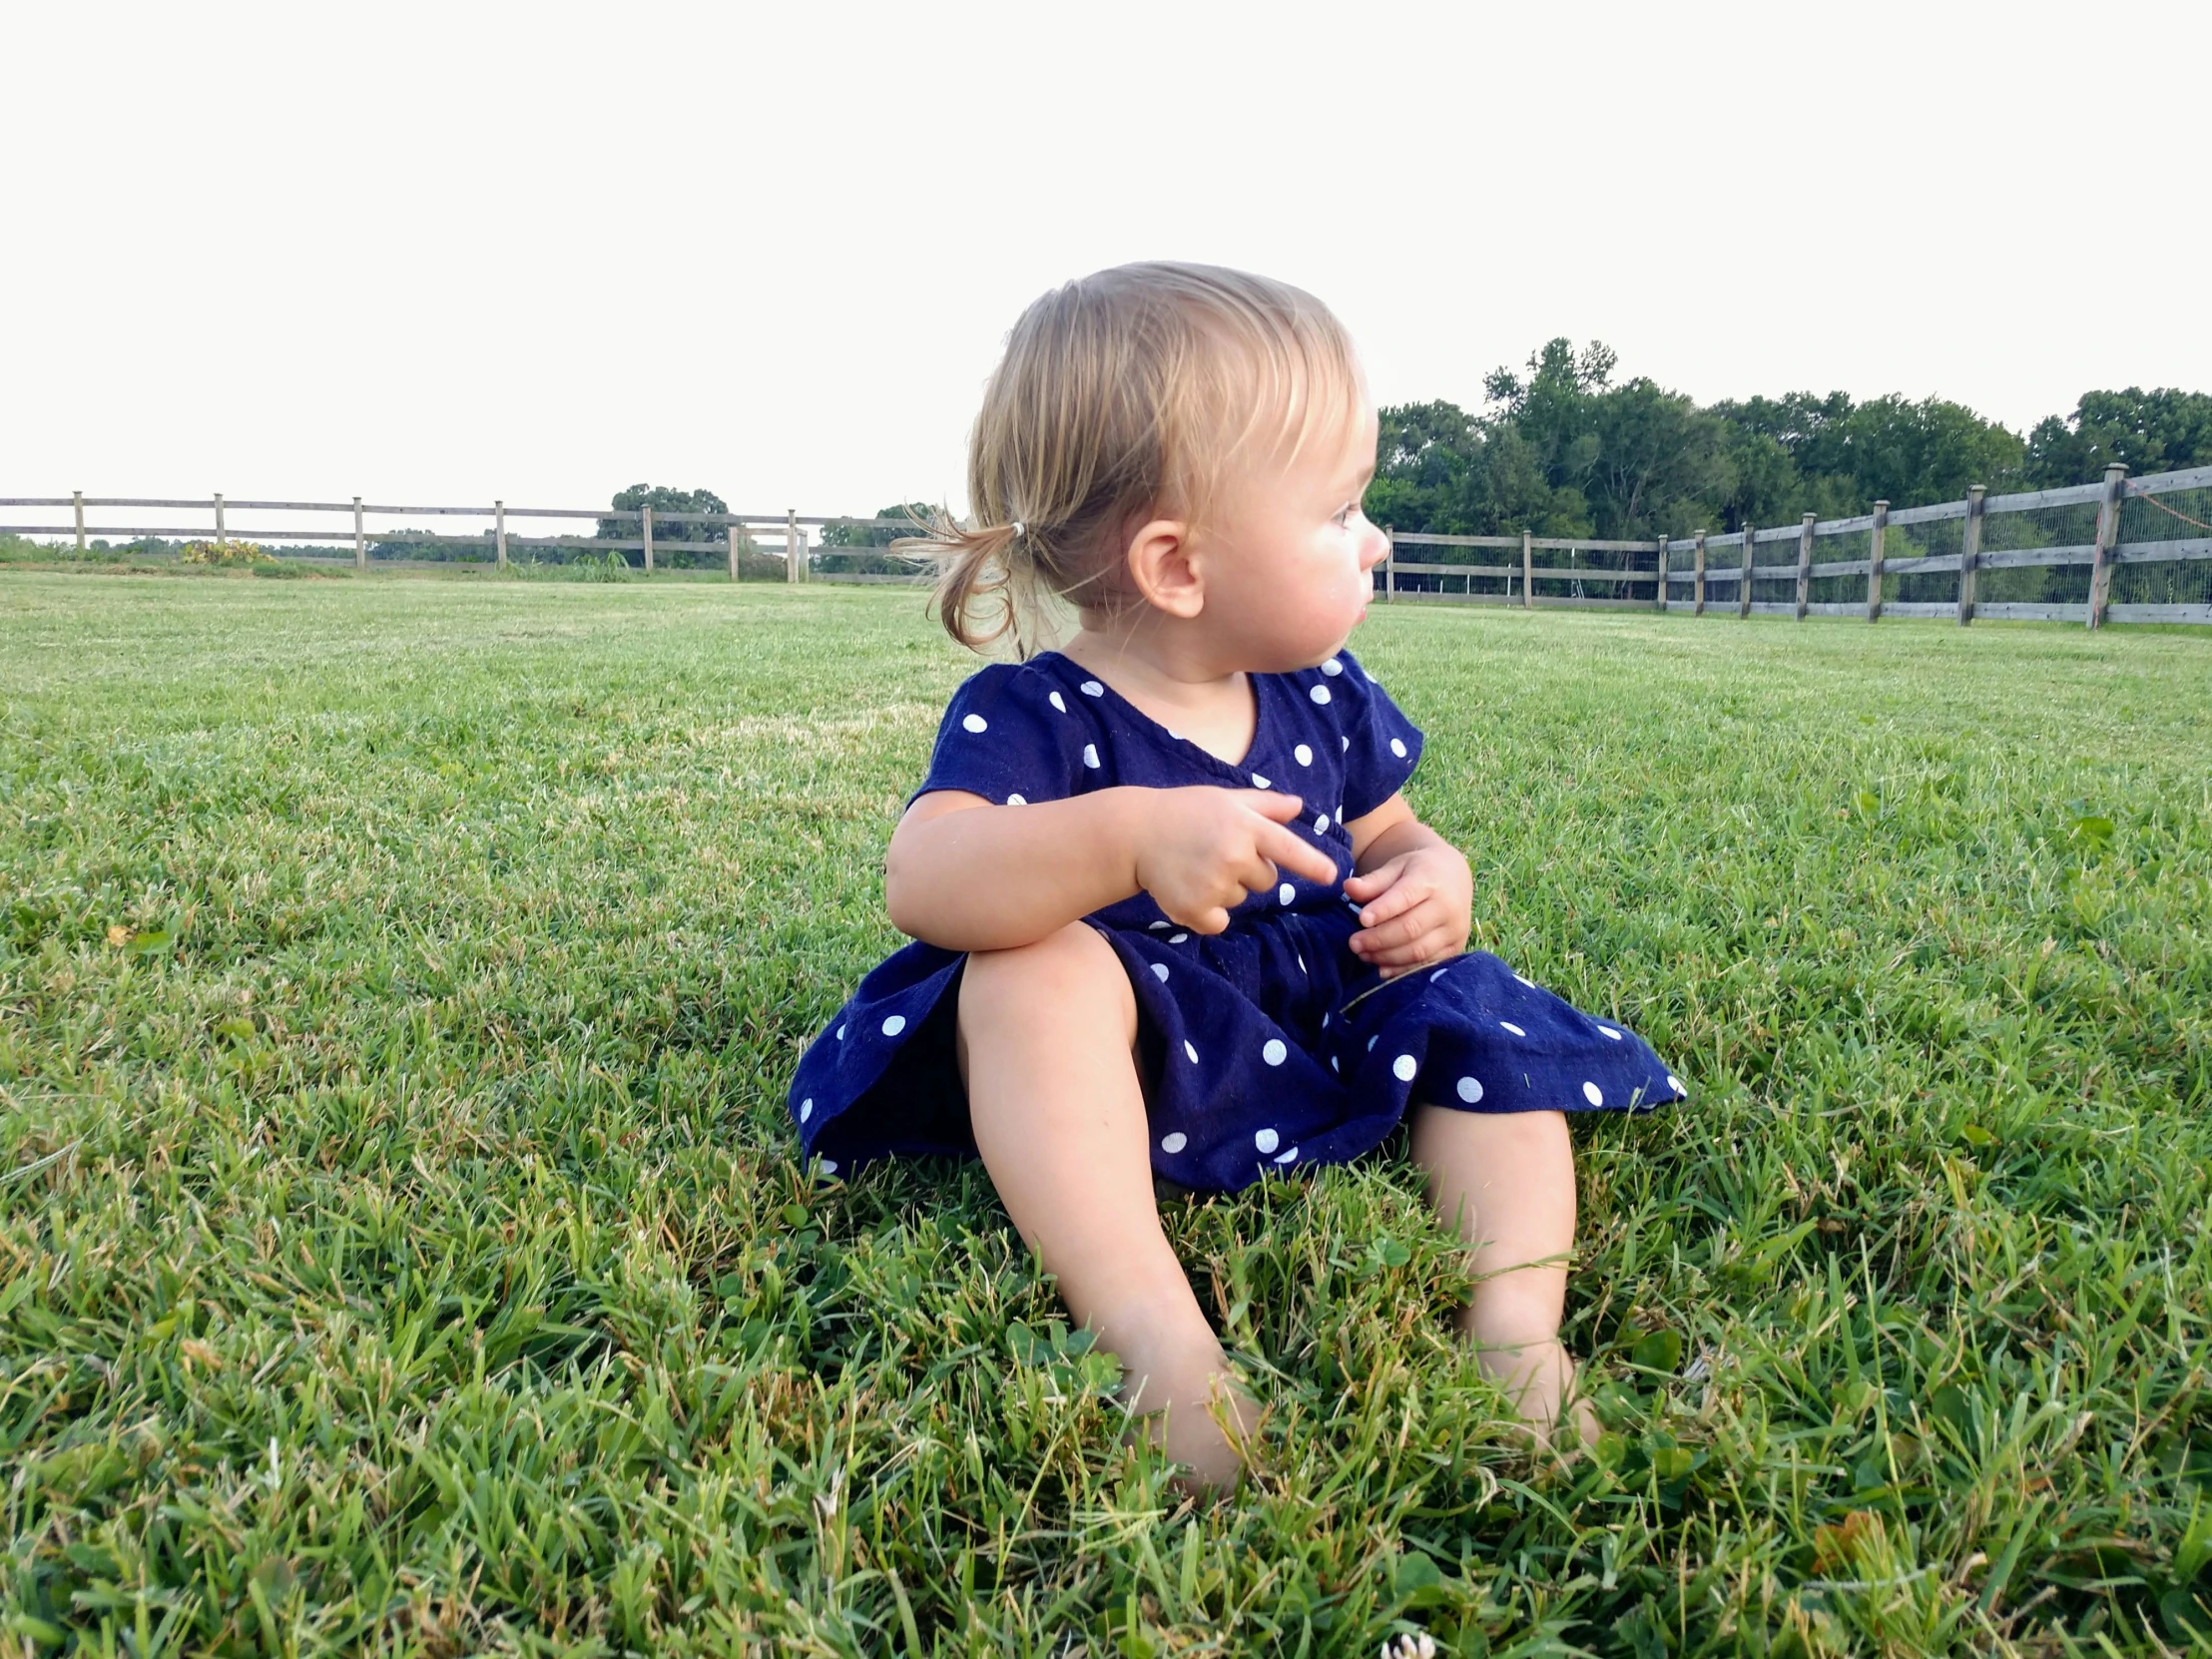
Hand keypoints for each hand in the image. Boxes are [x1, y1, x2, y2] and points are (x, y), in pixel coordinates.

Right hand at [1132, 787, 1341, 935]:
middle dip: (1248, 870)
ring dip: (1225, 889)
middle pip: (1266, 880)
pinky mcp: (1194, 909)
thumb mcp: (1225, 799)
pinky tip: (1189, 890)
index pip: (1288, 848)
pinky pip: (1219, 923)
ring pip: (1241, 900)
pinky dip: (1208, 914)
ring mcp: (1214, 884)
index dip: (1312, 863)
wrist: (1136, 833)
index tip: (1332, 876)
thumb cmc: (1185, 812)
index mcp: (1246, 827)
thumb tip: (1299, 806)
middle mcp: (1234, 855)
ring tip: (1196, 866)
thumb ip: (1265, 805)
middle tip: (1216, 852)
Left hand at [1344, 842, 1471, 976]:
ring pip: (1418, 951)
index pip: (1405, 897)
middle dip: (1378, 939)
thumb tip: (1348, 888)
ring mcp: (1454, 929)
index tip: (1361, 920)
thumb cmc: (1419, 871)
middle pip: (1410, 928)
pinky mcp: (1455, 947)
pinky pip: (1427, 963)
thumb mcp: (1397, 867)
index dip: (1383, 910)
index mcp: (1431, 880)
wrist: (1455, 875)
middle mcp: (1448, 906)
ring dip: (1387, 957)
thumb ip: (1373, 881)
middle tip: (1354, 943)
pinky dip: (1402, 969)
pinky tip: (1381, 968)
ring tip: (1364, 954)